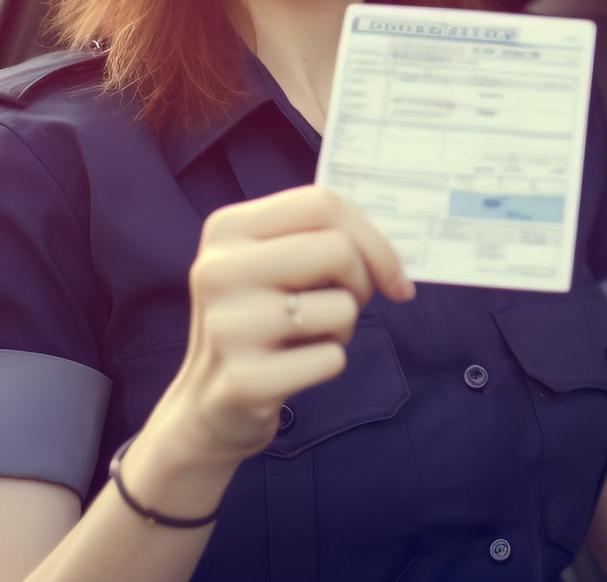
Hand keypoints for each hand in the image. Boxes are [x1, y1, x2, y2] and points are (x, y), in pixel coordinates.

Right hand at [125, 186, 413, 508]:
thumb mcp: (275, 265)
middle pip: (338, 250)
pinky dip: (329, 364)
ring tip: (306, 338)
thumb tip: (395, 247)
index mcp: (227, 230)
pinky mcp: (243, 380)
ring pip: (342, 307)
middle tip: (348, 304)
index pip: (320, 203)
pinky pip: (332, 358)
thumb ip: (322, 238)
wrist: (211, 402)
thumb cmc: (262, 320)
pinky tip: (294, 369)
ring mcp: (226, 326)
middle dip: (363, 282)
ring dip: (343, 327)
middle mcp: (218, 271)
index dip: (371, 236)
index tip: (392, 271)